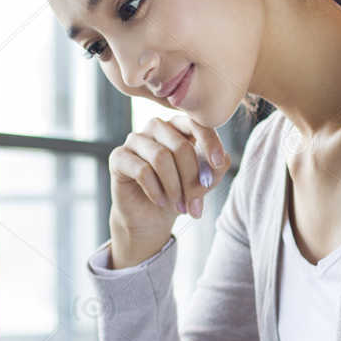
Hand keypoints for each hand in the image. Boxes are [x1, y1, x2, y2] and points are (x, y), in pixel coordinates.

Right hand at [109, 113, 230, 241]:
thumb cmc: (179, 193)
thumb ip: (215, 169)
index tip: (218, 163)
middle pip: (180, 146)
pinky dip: (156, 191)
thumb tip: (222, 161)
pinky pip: (142, 171)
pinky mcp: (118, 157)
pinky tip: (161, 202)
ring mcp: (135, 139)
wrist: (150, 217)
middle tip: (194, 204)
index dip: (210, 141)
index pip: (196, 123)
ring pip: (161, 157)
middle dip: (191, 179)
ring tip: (179, 205)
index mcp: (179, 127)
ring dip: (175, 187)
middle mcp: (156, 127)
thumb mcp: (203, 183)